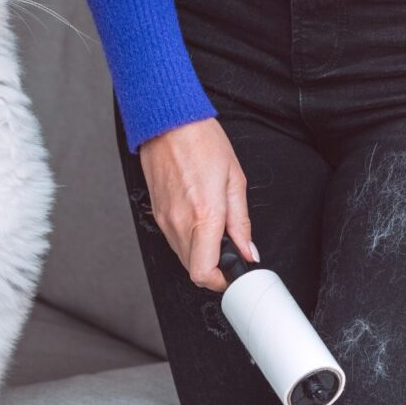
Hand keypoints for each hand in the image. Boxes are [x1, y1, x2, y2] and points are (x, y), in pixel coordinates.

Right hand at [138, 118, 258, 291]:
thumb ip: (241, 222)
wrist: (168, 123)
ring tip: (215, 230)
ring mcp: (165, 220)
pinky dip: (189, 240)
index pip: (204, 272)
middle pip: (194, 270)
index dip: (221, 281)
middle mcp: (180, 223)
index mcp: (204, 216)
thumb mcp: (235, 180)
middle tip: (230, 250)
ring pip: (183, 257)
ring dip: (201, 254)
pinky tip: (199, 218)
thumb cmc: (201, 143)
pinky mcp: (157, 214)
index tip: (233, 273)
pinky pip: (174, 240)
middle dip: (214, 267)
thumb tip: (248, 250)